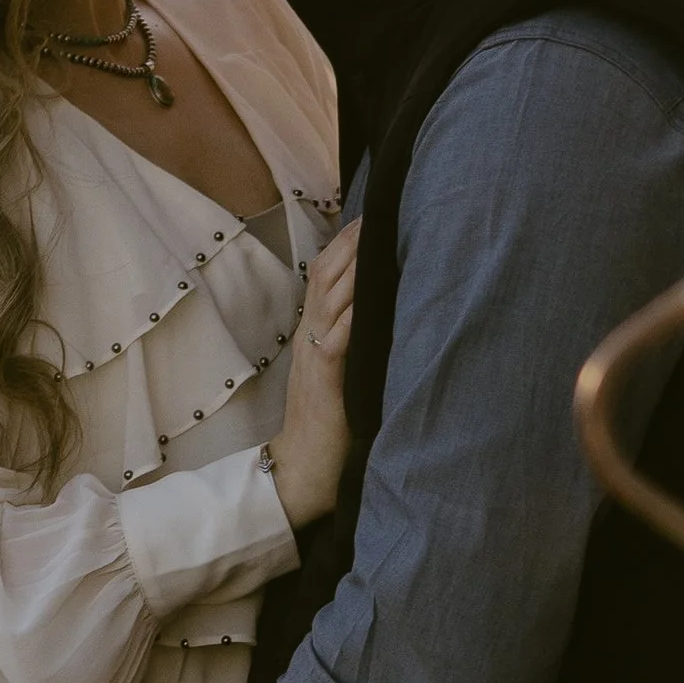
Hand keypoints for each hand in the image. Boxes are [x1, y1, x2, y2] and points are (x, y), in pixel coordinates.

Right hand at [268, 216, 358, 528]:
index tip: (372, 216)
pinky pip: (337, 340)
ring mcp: (316, 356)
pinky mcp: (326, 381)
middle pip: (326, 275)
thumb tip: (383, 312)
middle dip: (351, 242)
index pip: (325, 275)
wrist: (300, 471)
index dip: (345, 244)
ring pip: (330, 299)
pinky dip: (353, 315)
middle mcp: (311, 337)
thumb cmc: (327, 427)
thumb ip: (354, 342)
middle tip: (378, 211)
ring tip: (376, 237)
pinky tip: (369, 294)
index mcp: (315, 333)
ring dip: (353, 267)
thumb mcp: (340, 374)